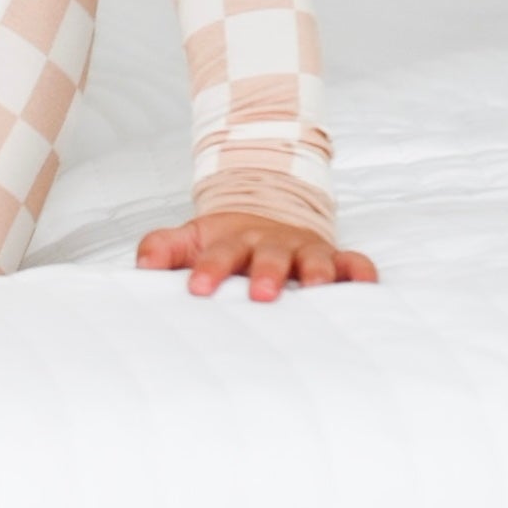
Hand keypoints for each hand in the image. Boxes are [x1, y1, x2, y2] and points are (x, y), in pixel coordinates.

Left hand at [135, 211, 378, 300]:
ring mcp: (304, 250)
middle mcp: (271, 244)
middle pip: (270, 256)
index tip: (197, 289)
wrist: (263, 213)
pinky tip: (367, 286)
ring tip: (318, 289)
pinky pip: (354, 262)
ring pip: (314, 258)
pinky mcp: (334, 257)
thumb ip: (162, 247)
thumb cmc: (225, 241)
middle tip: (261, 294)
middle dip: (267, 273)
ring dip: (318, 272)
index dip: (208, 270)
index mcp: (234, 241)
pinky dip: (362, 272)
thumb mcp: (190, 238)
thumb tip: (140, 265)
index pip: (218, 254)